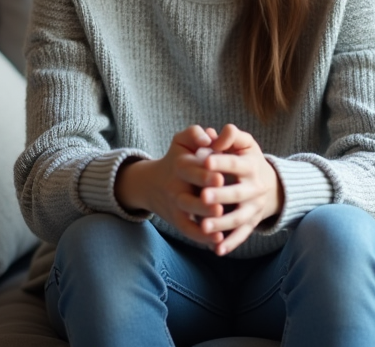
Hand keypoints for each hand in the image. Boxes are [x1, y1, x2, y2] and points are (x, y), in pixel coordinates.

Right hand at [114, 125, 227, 246]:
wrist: (153, 183)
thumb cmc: (179, 157)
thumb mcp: (182, 140)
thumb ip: (195, 134)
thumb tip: (209, 136)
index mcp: (179, 165)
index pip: (191, 170)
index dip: (205, 175)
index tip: (220, 178)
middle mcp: (175, 187)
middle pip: (187, 197)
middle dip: (204, 203)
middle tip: (220, 207)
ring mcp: (176, 205)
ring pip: (189, 216)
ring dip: (205, 221)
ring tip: (221, 224)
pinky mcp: (178, 220)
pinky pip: (189, 231)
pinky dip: (202, 237)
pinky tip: (219, 240)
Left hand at [196, 124, 282, 255]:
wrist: (274, 185)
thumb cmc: (248, 159)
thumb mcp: (245, 143)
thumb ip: (230, 135)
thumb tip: (214, 136)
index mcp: (251, 165)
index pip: (235, 163)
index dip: (221, 161)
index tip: (204, 160)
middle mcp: (255, 187)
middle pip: (237, 193)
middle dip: (220, 195)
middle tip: (203, 196)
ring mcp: (254, 207)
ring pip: (239, 218)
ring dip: (222, 224)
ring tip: (203, 227)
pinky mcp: (252, 222)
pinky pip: (242, 235)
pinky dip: (231, 243)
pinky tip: (216, 250)